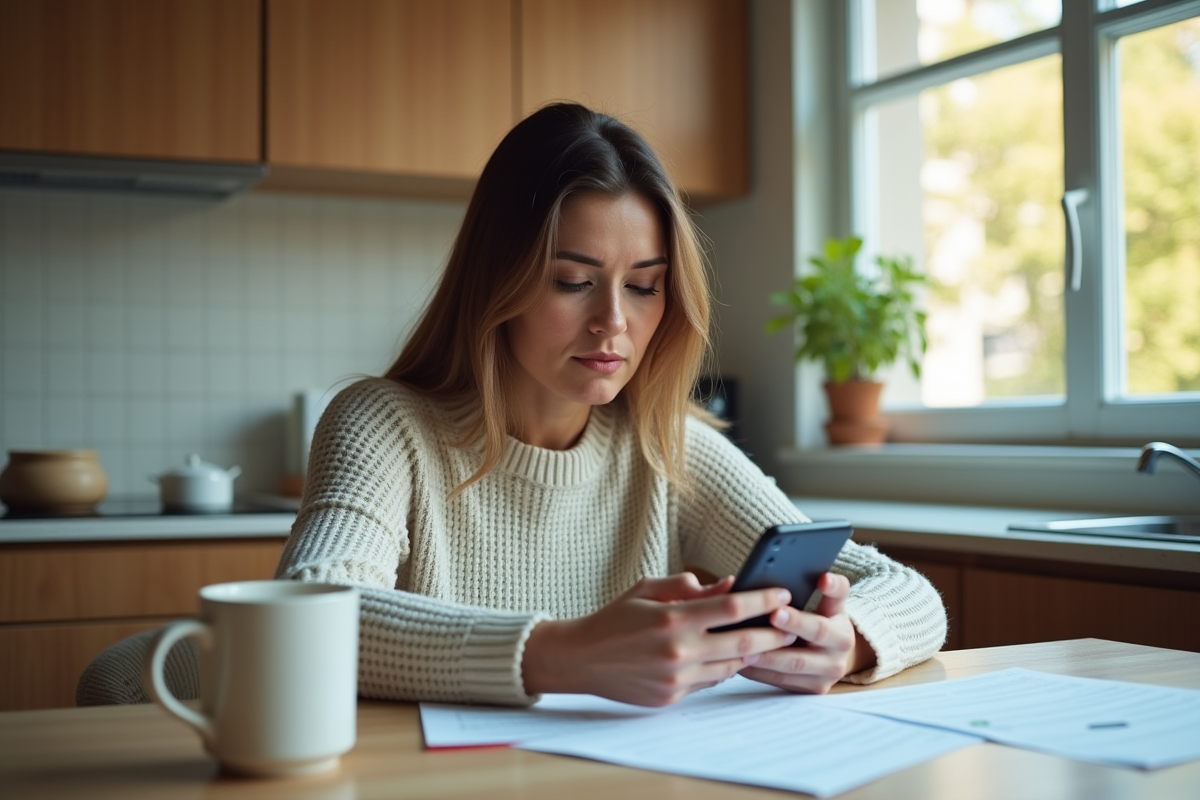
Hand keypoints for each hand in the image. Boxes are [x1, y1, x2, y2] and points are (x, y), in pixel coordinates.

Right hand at [522, 572, 796, 705]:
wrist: (581, 659)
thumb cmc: (615, 618)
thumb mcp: (647, 589)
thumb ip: (689, 586)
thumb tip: (729, 584)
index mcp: (672, 619)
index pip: (731, 608)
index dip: (763, 600)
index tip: (783, 593)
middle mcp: (677, 652)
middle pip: (743, 643)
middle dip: (774, 633)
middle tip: (793, 624)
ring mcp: (676, 679)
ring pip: (731, 667)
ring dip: (753, 653)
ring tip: (771, 640)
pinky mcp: (671, 697)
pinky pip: (710, 681)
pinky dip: (724, 667)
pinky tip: (732, 656)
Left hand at [737, 572, 876, 693]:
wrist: (835, 654)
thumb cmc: (827, 620)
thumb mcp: (835, 605)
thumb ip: (833, 589)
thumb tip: (824, 577)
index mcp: (842, 636)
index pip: (821, 627)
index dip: (799, 620)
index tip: (777, 608)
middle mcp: (836, 662)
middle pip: (801, 654)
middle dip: (775, 641)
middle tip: (747, 632)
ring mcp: (822, 681)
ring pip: (788, 671)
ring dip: (764, 660)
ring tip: (740, 649)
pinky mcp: (807, 691)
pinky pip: (780, 683)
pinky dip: (759, 672)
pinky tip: (740, 661)